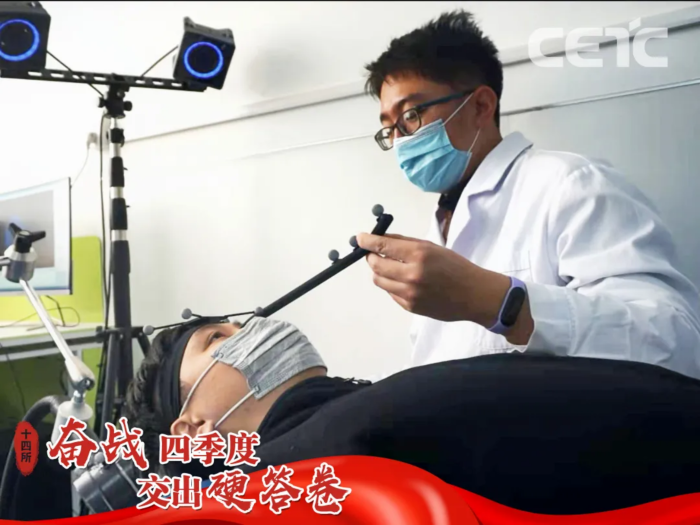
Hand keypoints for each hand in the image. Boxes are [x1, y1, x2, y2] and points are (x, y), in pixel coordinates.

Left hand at [356, 232, 510, 324]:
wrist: (474, 295)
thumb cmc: (456, 267)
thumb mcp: (433, 248)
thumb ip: (406, 243)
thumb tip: (382, 238)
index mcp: (419, 254)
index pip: (383, 246)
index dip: (367, 241)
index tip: (359, 238)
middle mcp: (411, 274)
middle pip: (376, 265)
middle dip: (371, 257)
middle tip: (375, 254)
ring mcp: (410, 293)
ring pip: (379, 281)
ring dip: (380, 272)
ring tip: (392, 268)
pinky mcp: (410, 307)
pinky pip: (391, 293)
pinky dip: (392, 285)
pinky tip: (405, 282)